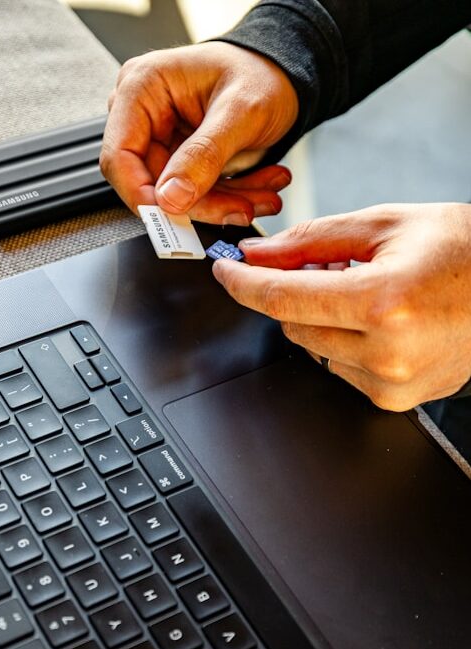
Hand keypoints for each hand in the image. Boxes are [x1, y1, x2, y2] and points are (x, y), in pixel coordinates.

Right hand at [100, 42, 298, 224]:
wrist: (285, 75)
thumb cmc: (263, 71)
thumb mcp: (241, 110)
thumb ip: (204, 155)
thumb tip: (171, 198)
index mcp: (142, 88)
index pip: (120, 156)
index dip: (141, 194)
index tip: (174, 216)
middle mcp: (143, 115)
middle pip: (151, 182)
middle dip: (200, 203)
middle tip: (239, 209)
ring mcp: (160, 139)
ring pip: (175, 196)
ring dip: (221, 204)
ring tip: (261, 198)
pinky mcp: (178, 160)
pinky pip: (193, 194)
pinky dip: (227, 198)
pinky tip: (257, 191)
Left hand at [212, 203, 470, 409]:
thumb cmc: (467, 252)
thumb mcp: (387, 225)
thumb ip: (312, 240)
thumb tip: (258, 255)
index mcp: (382, 303)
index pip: (282, 298)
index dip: (243, 282)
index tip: (225, 270)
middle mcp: (385, 352)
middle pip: (291, 325)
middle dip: (293, 294)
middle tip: (324, 268)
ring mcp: (390, 383)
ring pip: (312, 347)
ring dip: (321, 318)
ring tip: (367, 293)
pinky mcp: (394, 400)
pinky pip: (338, 367)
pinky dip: (343, 341)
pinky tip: (380, 323)